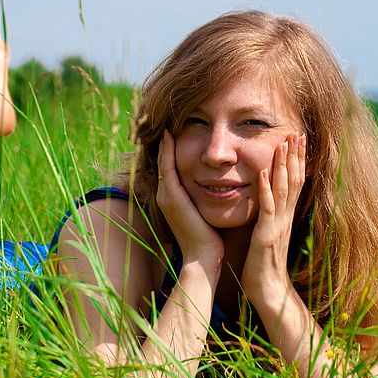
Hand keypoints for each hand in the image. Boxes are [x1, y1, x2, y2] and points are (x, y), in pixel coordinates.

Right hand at [156, 131, 224, 265]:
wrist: (204, 257)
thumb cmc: (210, 238)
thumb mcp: (204, 213)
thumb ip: (203, 199)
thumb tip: (215, 186)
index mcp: (171, 198)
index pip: (169, 166)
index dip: (170, 149)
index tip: (175, 130)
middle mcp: (164, 194)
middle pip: (162, 160)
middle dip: (164, 141)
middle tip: (165, 120)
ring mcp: (165, 195)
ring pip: (162, 160)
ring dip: (164, 141)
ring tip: (167, 121)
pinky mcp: (171, 197)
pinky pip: (167, 166)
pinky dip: (167, 150)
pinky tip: (171, 134)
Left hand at [242, 133, 306, 304]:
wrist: (269, 292)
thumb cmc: (264, 265)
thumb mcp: (269, 235)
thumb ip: (271, 217)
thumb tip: (269, 200)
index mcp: (284, 216)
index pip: (295, 182)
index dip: (297, 160)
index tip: (297, 138)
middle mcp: (285, 217)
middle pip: (295, 180)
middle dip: (295, 155)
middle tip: (297, 132)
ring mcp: (277, 225)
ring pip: (283, 190)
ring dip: (283, 166)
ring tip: (283, 143)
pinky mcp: (266, 235)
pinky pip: (267, 209)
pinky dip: (265, 190)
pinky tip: (262, 174)